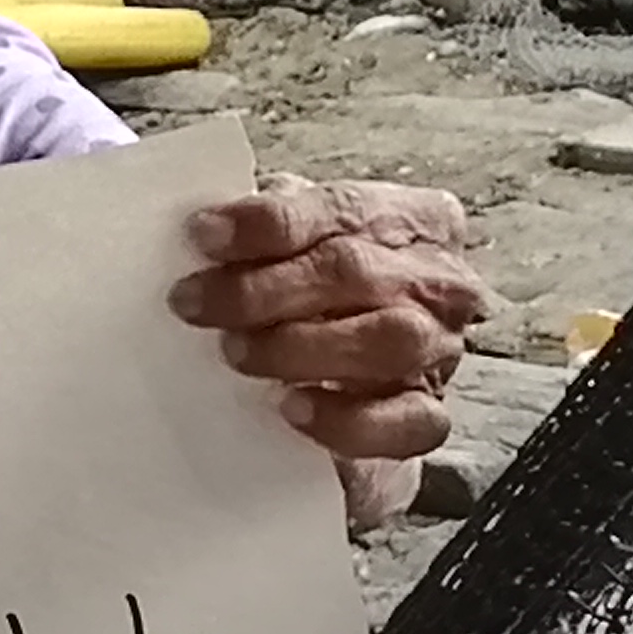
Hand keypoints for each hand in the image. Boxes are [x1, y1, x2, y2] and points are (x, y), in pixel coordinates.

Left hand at [171, 180, 482, 502]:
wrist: (369, 364)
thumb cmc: (326, 287)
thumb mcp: (303, 238)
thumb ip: (270, 226)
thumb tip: (206, 230)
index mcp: (412, 219)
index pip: (339, 209)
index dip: (267, 222)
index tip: (203, 234)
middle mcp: (437, 281)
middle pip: (356, 273)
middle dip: (262, 290)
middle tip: (193, 304)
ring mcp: (439, 349)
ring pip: (385, 343)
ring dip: (298, 348)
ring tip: (235, 352)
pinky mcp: (427, 414)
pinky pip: (405, 423)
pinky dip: (344, 419)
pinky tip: (292, 409)